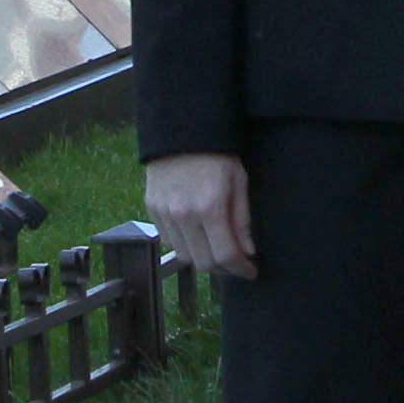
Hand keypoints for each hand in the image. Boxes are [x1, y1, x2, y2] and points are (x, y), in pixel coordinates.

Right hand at [147, 152, 254, 281]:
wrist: (182, 131)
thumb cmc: (217, 155)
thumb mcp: (239, 182)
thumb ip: (242, 220)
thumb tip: (247, 252)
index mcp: (209, 208)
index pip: (225, 255)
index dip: (240, 269)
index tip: (251, 271)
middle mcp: (183, 216)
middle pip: (203, 262)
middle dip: (224, 269)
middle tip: (237, 264)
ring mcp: (164, 214)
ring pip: (184, 255)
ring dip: (204, 259)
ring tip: (219, 251)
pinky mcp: (152, 210)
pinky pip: (169, 240)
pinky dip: (186, 245)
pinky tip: (198, 236)